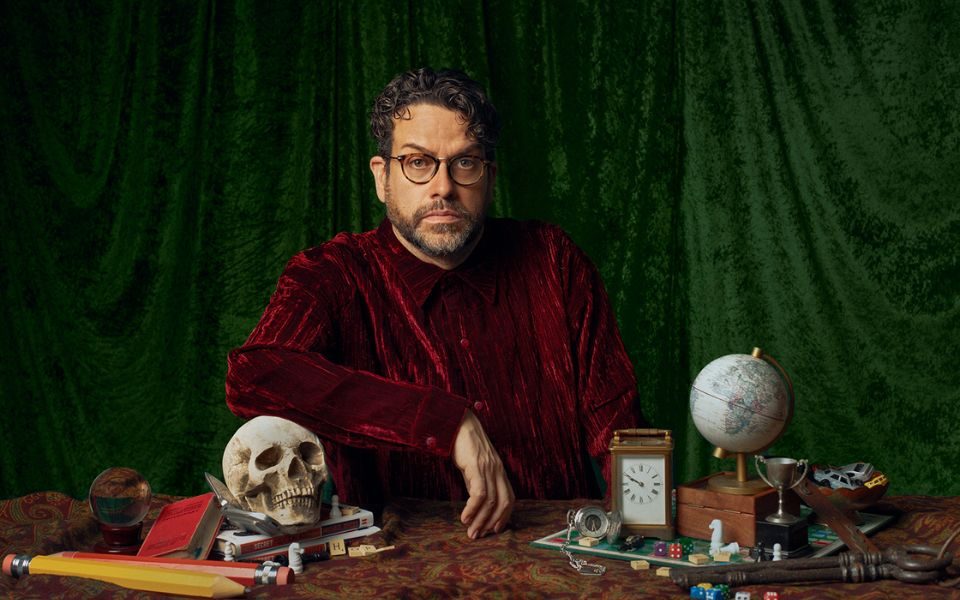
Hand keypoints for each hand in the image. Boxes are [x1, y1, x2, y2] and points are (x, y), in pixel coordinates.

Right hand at [452, 410, 514, 538]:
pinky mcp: (477, 466)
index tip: (494, 530)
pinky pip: (479, 493)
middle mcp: (497, 470)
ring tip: (470, 531)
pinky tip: (464, 517)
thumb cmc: (464, 443)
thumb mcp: (474, 466)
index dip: (504, 516)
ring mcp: (489, 468)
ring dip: (480, 520)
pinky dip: (472, 509)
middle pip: (503, 503)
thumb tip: (475, 502)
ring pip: (491, 501)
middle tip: (479, 536)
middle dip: (492, 523)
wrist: (457, 422)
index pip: (509, 498)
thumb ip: (477, 482)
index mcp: (499, 471)